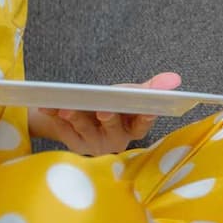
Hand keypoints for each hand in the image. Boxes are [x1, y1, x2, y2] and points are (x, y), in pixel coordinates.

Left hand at [32, 72, 181, 156]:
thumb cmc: (112, 105)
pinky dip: (54, 117)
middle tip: (103, 110)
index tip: (148, 110)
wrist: (81, 116)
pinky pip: (63, 129)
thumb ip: (150, 88)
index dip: (145, 119)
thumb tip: (174, 78)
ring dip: (77, 118)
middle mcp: (115, 139)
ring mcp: (93, 143)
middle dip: (108, 119)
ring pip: (85, 130)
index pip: (142, 126)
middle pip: (112, 128)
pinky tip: (47, 107)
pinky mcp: (73, 143)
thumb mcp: (129, 95)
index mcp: (132, 128)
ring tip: (67, 108)